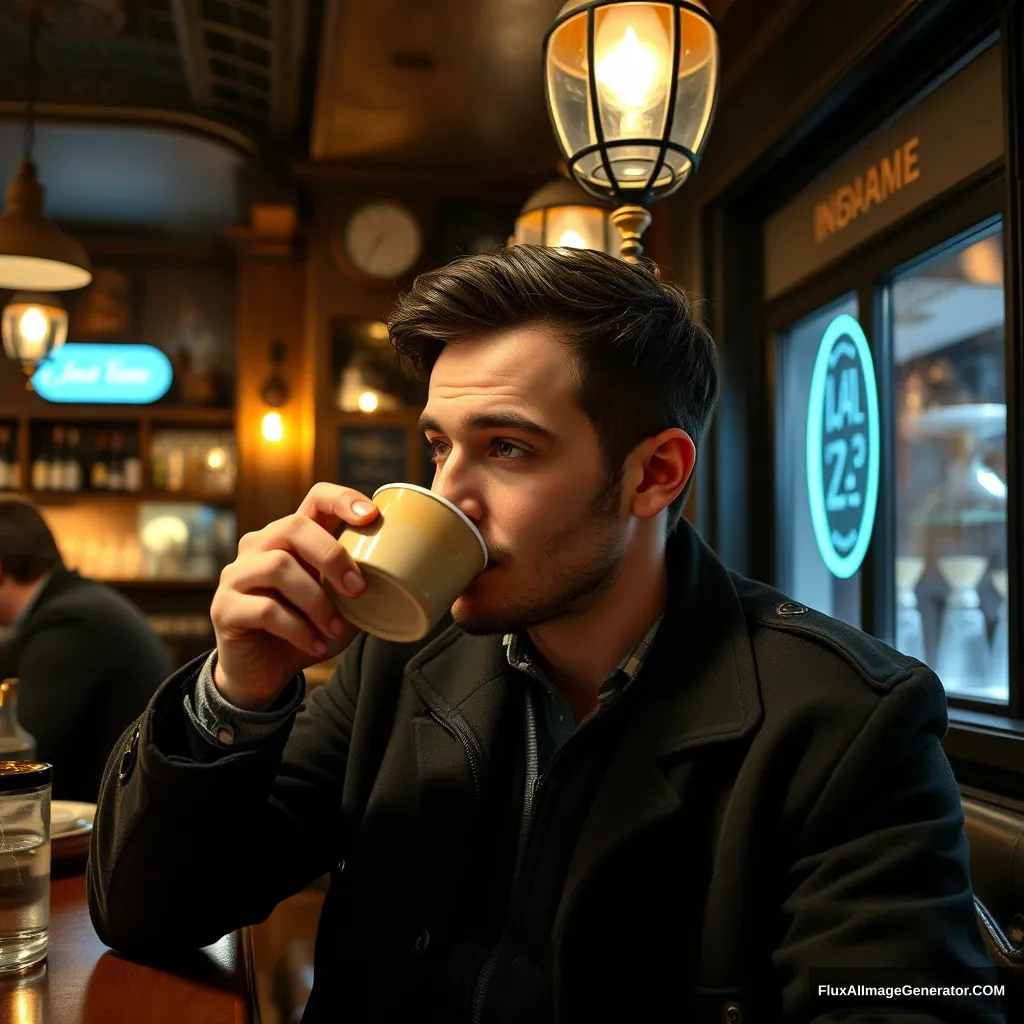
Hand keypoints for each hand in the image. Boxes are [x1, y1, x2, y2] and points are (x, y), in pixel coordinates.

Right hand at [209, 483, 378, 709]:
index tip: (371, 516)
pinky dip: (297, 628)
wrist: (265, 675)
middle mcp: (259, 546)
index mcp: (291, 538)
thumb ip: (360, 586)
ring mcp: (237, 575)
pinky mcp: (224, 607)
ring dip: (315, 600)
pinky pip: (264, 608)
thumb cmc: (308, 631)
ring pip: (278, 567)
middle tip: (358, 590)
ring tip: (333, 628)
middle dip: (332, 556)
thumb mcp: (342, 607)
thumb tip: (406, 573)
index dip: (342, 499)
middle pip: (294, 526)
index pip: (314, 498)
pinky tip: (314, 644)